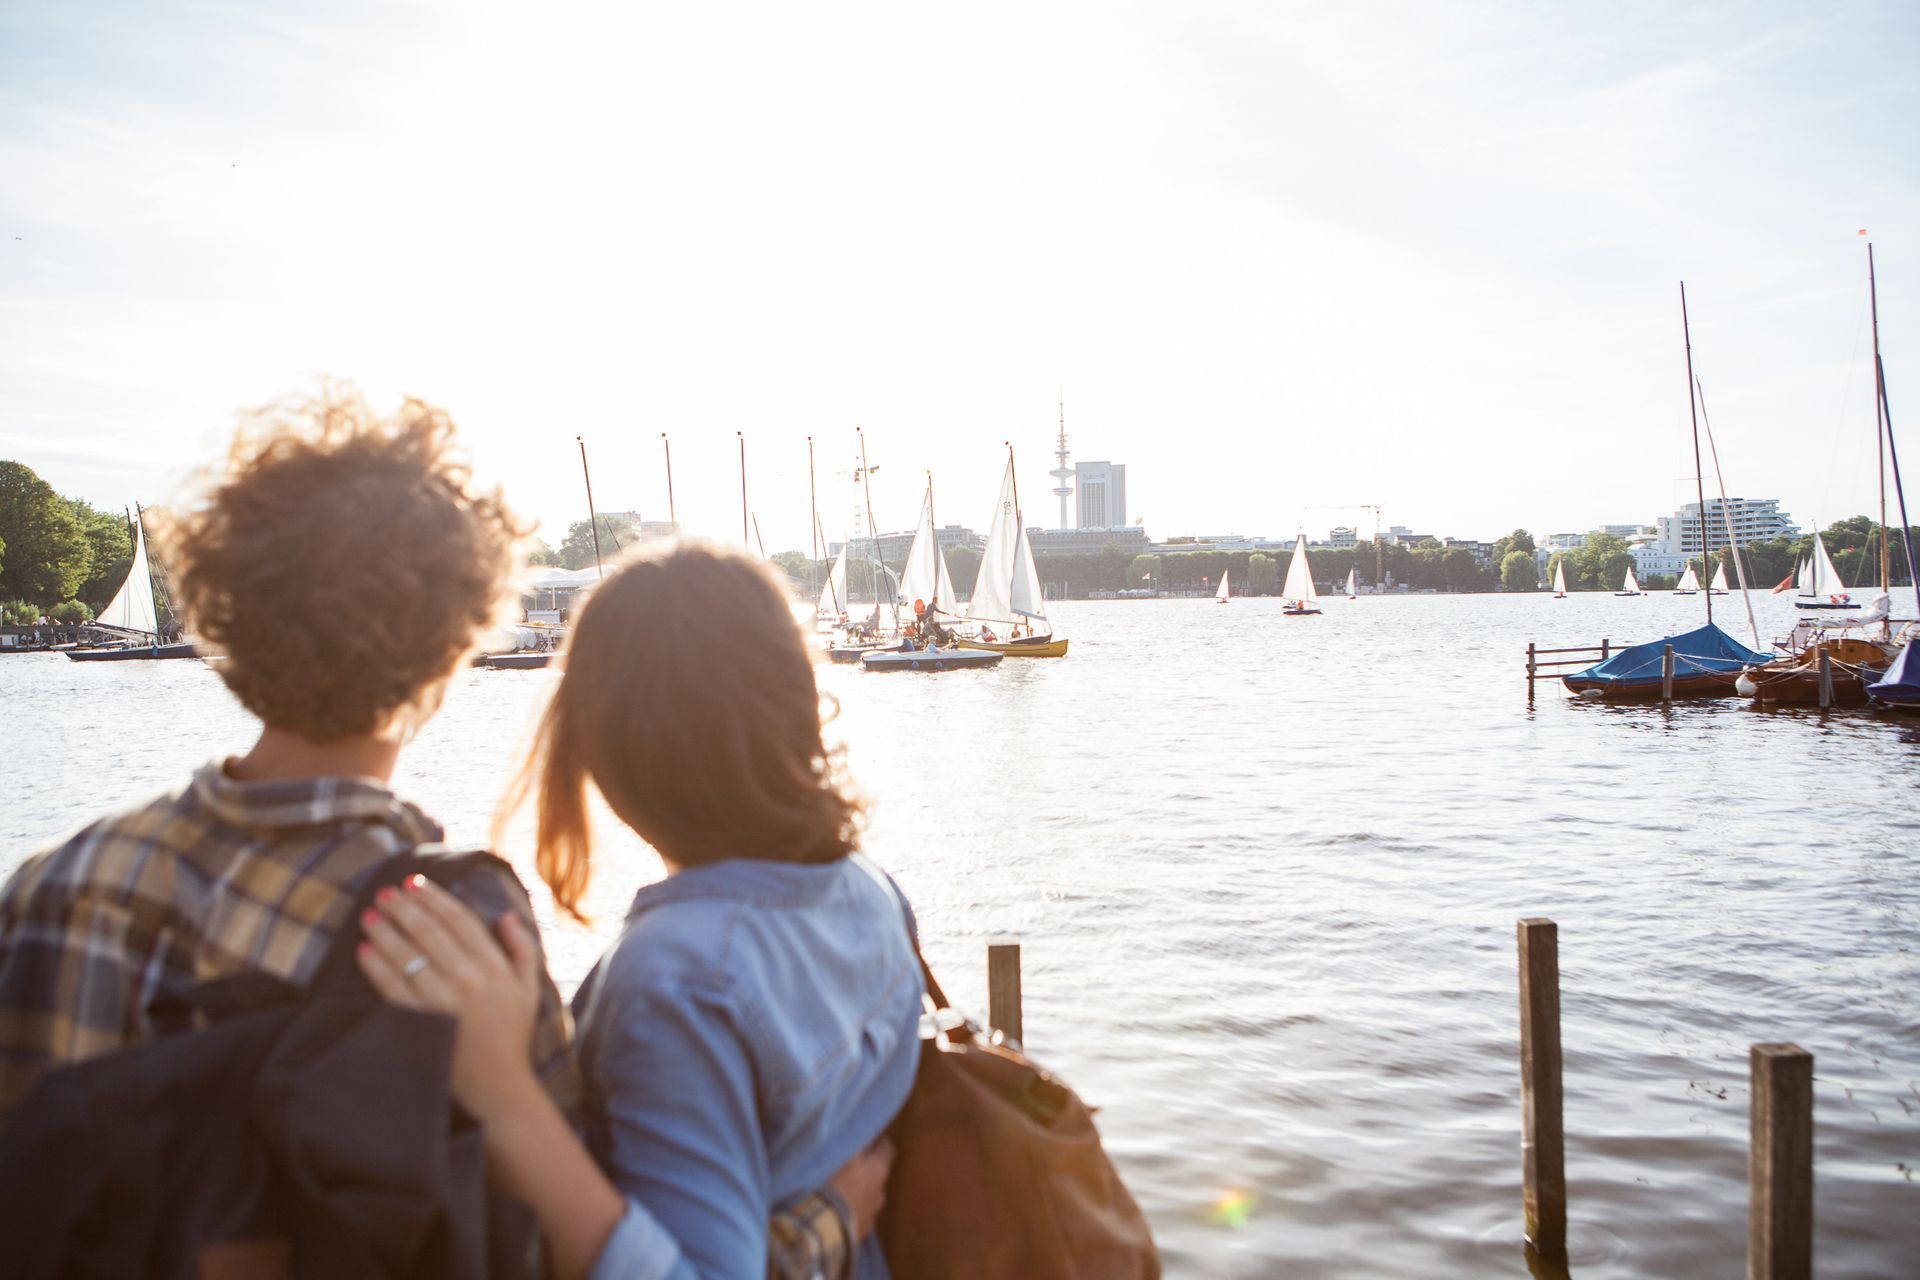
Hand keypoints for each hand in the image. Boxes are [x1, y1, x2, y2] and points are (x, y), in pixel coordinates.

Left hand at [357, 874, 543, 1122]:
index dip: (436, 898)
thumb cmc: (513, 1036)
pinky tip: (365, 951)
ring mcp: (445, 1003)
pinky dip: (378, 968)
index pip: (461, 921)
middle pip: (431, 933)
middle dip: (405, 909)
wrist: (500, 1087)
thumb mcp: (529, 989)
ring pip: (410, 957)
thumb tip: (506, 914)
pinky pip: (394, 990)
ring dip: (387, 932)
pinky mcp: (423, 1025)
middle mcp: (471, 981)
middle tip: (385, 893)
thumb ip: (523, 949)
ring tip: (369, 915)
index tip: (416, 883)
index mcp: (496, 968)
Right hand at [828, 1135, 894, 1240]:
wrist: (824, 1228)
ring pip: (867, 1196)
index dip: (878, 1142)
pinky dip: (850, 1210)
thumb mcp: (843, 1154)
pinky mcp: (860, 1231)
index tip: (867, 1138)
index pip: (887, 1149)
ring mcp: (872, 1214)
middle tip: (847, 1162)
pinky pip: (857, 1215)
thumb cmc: (833, 1184)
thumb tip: (863, 1129)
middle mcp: (881, 1192)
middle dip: (865, 1168)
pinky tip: (834, 1209)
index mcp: (879, 1170)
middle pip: (877, 1174)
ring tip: (838, 1189)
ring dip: (857, 1191)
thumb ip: (855, 1141)